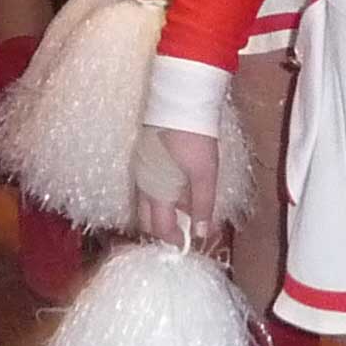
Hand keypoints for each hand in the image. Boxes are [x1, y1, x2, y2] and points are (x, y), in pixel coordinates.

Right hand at [133, 124, 219, 242]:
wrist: (179, 101)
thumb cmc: (194, 139)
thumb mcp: (205, 174)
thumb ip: (203, 205)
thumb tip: (201, 234)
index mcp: (155, 191)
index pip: (159, 228)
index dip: (173, 240)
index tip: (187, 244)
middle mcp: (142, 183)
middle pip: (147, 218)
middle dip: (163, 229)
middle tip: (183, 231)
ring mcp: (140, 168)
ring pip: (146, 201)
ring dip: (162, 211)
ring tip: (185, 210)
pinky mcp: (143, 156)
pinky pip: (148, 185)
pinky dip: (160, 195)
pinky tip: (178, 188)